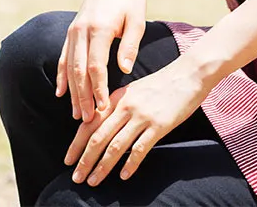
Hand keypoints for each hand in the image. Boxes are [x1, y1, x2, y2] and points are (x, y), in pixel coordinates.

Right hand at [58, 0, 147, 120]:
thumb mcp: (137, 20)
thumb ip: (129, 45)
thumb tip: (125, 70)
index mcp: (100, 28)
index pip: (96, 67)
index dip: (98, 90)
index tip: (103, 109)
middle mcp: (83, 30)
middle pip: (79, 70)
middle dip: (83, 97)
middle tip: (88, 120)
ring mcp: (74, 29)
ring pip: (70, 66)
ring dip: (72, 92)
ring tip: (77, 114)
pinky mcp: (72, 29)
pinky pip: (64, 56)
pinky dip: (62, 75)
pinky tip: (61, 92)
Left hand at [66, 57, 209, 186]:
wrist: (189, 74)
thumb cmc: (160, 84)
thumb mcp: (133, 91)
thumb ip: (116, 108)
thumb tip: (99, 129)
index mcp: (116, 98)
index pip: (90, 124)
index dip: (76, 144)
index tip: (68, 161)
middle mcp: (125, 107)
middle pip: (98, 137)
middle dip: (85, 160)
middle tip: (76, 178)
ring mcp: (142, 116)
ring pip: (116, 146)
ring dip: (102, 166)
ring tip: (93, 181)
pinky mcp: (159, 125)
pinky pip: (140, 149)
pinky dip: (130, 164)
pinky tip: (123, 176)